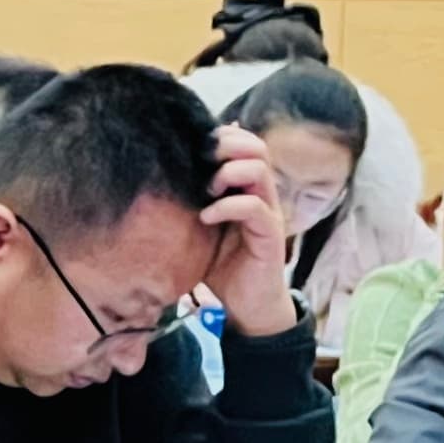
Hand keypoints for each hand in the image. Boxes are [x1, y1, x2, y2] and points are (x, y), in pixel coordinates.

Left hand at [201, 125, 298, 337]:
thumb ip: (194, 199)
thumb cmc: (223, 266)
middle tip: (202, 163)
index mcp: (249, 188)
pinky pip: (254, 208)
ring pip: (259, 171)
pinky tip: (206, 218)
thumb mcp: (202, 225)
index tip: (196, 148)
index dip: (224, 135)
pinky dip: (227, 207)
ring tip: (206, 192)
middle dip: (226, 146)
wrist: (247, 306)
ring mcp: (270, 214)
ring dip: (228, 173)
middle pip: (257, 148)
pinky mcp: (271, 236)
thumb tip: (172, 172)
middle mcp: (263, 195)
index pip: (247, 143)